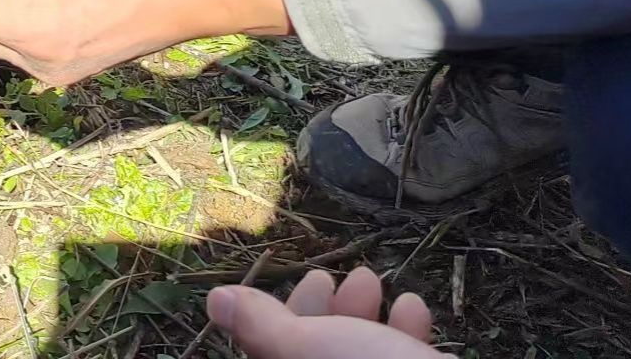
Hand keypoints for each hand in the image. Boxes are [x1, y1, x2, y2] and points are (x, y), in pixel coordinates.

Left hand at [209, 267, 436, 358]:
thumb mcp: (306, 352)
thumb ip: (261, 328)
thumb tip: (215, 302)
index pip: (278, 357)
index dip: (289, 320)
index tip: (315, 279)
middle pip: (320, 358)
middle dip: (337, 313)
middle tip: (358, 280)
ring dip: (371, 320)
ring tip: (382, 288)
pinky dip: (406, 337)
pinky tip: (415, 312)